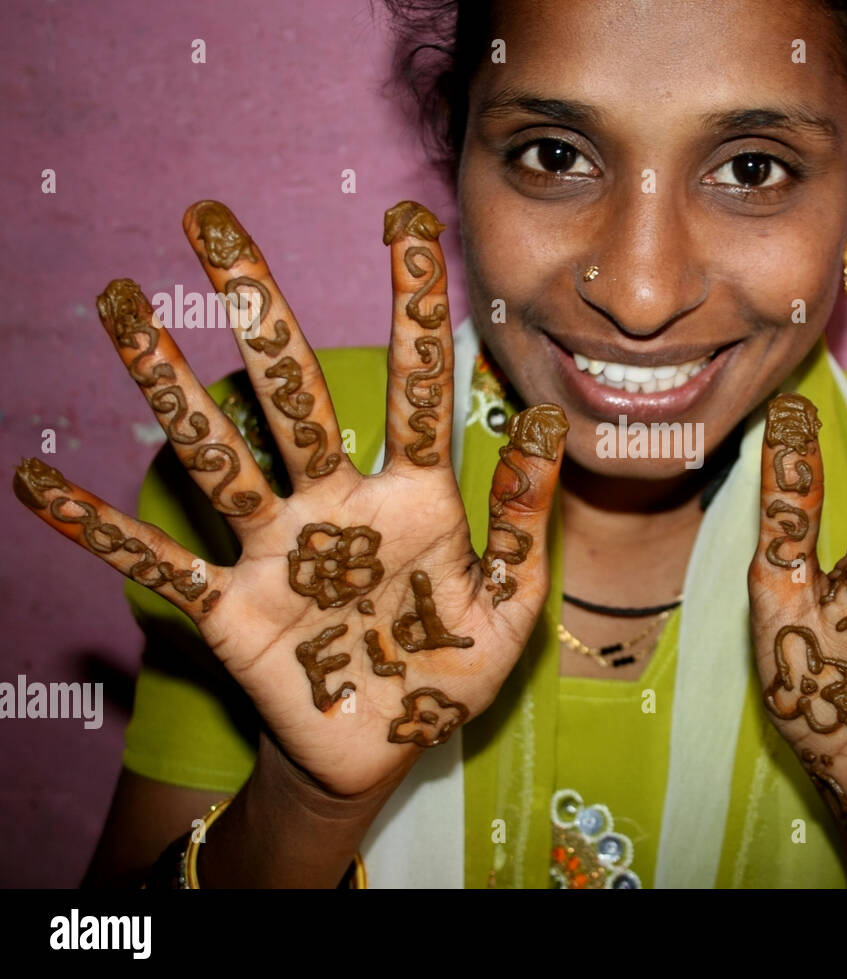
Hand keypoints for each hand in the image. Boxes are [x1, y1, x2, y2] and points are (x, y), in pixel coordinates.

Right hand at [14, 200, 567, 799]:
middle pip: (294, 395)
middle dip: (260, 311)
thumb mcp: (509, 602)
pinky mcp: (231, 610)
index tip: (406, 222)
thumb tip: (549, 418)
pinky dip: (101, 529)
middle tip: (212, 219)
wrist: (386, 748)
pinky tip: (38, 482)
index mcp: (416, 500)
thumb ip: (526, 519)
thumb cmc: (452, 670)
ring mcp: (278, 554)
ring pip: (219, 457)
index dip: (413, 307)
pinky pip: (160, 564)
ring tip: (124, 308)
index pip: (417, 388)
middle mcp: (338, 506)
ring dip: (169, 388)